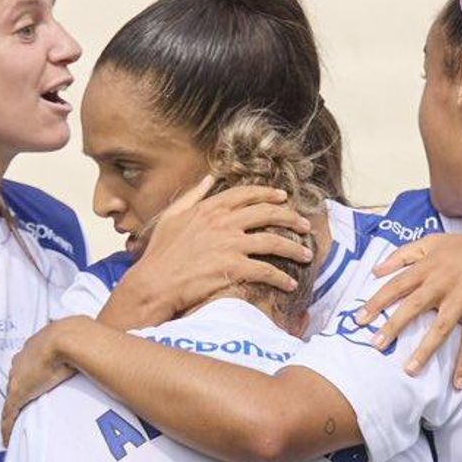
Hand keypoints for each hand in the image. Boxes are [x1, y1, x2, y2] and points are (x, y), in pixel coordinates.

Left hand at [1, 317, 86, 444]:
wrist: (70, 339)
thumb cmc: (80, 337)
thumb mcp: (81, 340)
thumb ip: (85, 346)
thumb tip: (104, 346)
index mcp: (38, 345)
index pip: (29, 363)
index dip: (32, 374)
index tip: (35, 383)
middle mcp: (24, 359)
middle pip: (17, 379)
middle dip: (19, 391)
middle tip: (24, 406)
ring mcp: (19, 377)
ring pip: (11, 397)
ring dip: (14, 410)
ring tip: (15, 424)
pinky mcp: (18, 393)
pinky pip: (9, 413)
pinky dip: (7, 426)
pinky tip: (7, 438)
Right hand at [110, 176, 312, 324]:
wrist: (154, 283)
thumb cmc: (159, 254)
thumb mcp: (171, 217)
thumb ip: (193, 195)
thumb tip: (208, 178)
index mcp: (210, 208)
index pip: (247, 194)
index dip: (269, 194)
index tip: (283, 197)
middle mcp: (223, 222)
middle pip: (268, 213)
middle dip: (291, 217)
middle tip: (305, 224)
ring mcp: (230, 244)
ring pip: (273, 241)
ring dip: (294, 248)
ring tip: (307, 254)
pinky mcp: (233, 268)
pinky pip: (266, 270)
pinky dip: (281, 277)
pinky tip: (290, 282)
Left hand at [356, 227, 461, 388]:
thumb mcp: (432, 242)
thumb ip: (402, 255)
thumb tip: (374, 270)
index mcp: (429, 266)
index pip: (397, 285)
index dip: (377, 302)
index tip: (359, 320)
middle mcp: (444, 283)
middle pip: (414, 306)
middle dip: (394, 326)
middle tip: (376, 345)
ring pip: (442, 327)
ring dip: (426, 350)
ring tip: (409, 369)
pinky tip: (457, 382)